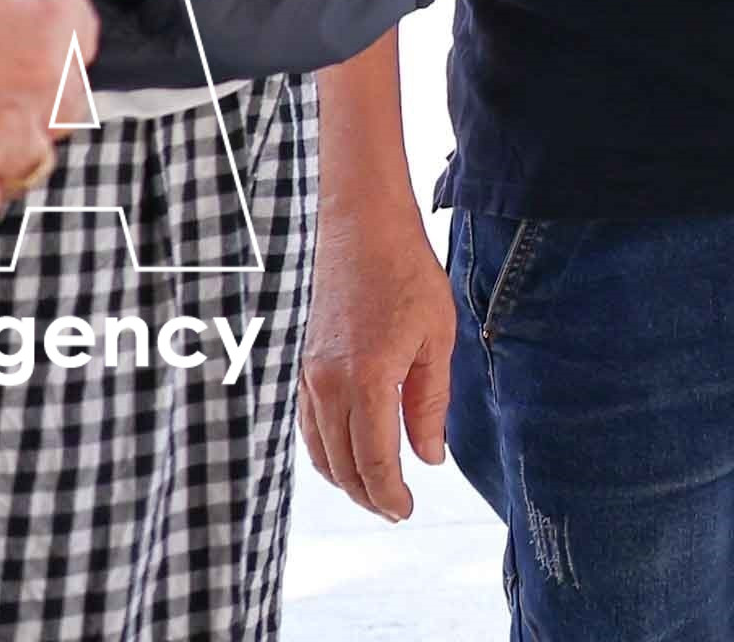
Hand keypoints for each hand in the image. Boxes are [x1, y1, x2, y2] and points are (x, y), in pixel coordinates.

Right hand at [300, 171, 456, 519]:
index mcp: (367, 381)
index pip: (374, 463)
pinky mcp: (296, 364)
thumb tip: (429, 456)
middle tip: (394, 508)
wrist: (358, 223)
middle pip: (342, 466)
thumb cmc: (405, 272)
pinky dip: (325, 448)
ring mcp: (305, 375)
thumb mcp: (437, 337)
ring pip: (318, 450)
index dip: (390, 496)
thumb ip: (430, 403)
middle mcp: (326, 386)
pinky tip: (346, 451)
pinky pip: (306, 424)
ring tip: (373, 489)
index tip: (405, 511)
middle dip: (368, 495)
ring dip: (344, 477)